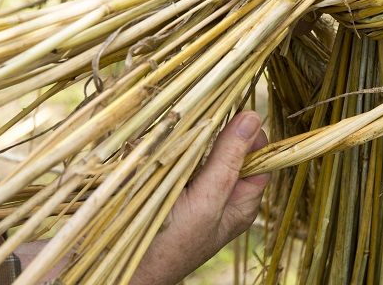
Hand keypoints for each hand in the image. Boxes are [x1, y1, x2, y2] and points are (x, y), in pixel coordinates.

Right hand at [130, 111, 269, 284]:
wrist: (122, 269)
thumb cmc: (170, 245)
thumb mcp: (206, 200)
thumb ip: (228, 160)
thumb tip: (253, 118)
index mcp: (239, 201)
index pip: (259, 157)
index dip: (249, 135)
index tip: (232, 113)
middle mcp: (219, 195)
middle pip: (225, 148)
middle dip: (207, 136)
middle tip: (189, 136)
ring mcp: (190, 190)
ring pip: (194, 149)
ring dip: (178, 143)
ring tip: (164, 155)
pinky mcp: (164, 185)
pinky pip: (168, 157)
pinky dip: (158, 151)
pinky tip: (148, 160)